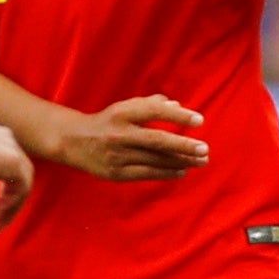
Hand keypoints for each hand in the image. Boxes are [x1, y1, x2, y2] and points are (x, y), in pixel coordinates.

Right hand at [0, 117, 34, 219]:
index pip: (6, 165)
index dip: (1, 191)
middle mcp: (7, 139)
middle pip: (17, 178)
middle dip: (7, 204)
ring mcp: (15, 150)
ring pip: (21, 187)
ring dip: (9, 211)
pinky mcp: (17, 162)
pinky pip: (20, 191)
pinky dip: (6, 205)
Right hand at [48, 94, 209, 181]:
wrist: (74, 141)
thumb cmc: (108, 121)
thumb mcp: (125, 107)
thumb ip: (152, 104)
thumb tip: (178, 106)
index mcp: (122, 113)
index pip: (154, 112)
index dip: (178, 116)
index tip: (200, 121)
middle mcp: (119, 134)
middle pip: (157, 141)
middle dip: (184, 146)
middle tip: (205, 149)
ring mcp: (117, 156)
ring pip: (155, 160)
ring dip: (181, 162)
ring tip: (200, 161)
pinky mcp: (116, 174)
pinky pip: (147, 174)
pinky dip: (167, 173)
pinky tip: (182, 171)